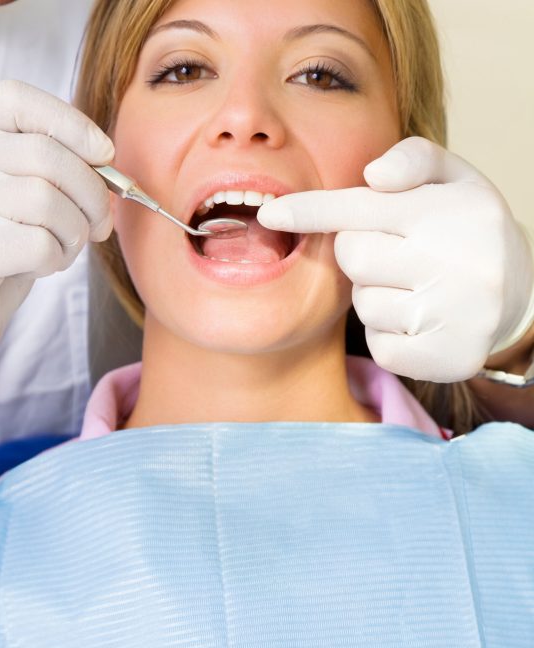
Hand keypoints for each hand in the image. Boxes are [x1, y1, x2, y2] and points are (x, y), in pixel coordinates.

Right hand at [0, 80, 114, 409]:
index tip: (103, 154)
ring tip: (61, 249)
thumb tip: (107, 165)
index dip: (72, 122)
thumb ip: (49, 170)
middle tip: (98, 224)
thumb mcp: (15, 197)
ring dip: (74, 232)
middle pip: (48, 155)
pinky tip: (41, 266)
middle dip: (93, 194)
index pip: (16, 99)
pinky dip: (57, 259)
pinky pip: (42, 243)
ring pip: (50, 201)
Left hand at [257, 137, 533, 381]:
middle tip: (395, 254)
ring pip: (364, 306)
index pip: (359, 207)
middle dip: (360, 253)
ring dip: (376, 297)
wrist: (525, 293)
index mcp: (447, 211)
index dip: (309, 211)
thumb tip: (373, 175)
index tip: (270, 214)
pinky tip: (420, 322)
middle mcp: (452, 262)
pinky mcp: (447, 358)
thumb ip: (413, 159)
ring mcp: (451, 315)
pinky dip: (390, 336)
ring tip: (416, 289)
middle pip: (351, 256)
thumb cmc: (471, 230)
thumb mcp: (456, 179)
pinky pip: (381, 348)